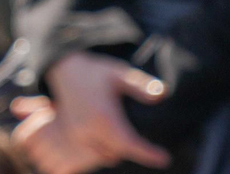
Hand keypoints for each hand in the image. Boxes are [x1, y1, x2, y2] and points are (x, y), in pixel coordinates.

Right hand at [19, 51, 168, 171]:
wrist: (65, 69)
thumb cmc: (96, 72)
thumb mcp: (119, 73)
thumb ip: (140, 84)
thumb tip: (161, 93)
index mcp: (103, 116)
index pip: (129, 143)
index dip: (148, 153)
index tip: (165, 158)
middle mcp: (87, 129)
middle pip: (117, 153)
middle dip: (131, 150)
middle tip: (144, 143)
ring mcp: (76, 134)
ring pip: (102, 157)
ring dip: (115, 152)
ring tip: (125, 139)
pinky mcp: (70, 136)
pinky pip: (89, 155)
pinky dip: (101, 153)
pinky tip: (109, 142)